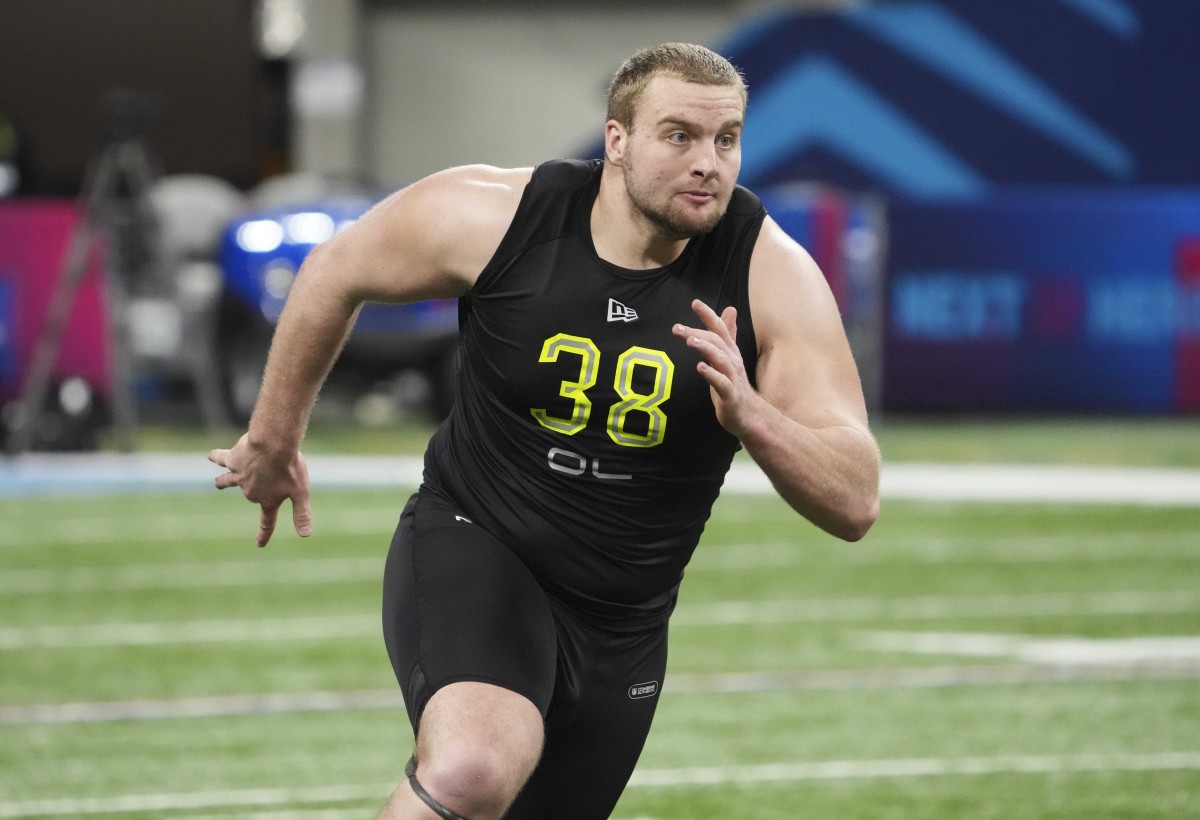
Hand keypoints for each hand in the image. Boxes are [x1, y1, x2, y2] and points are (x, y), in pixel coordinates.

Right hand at [208, 433, 312, 546]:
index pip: (267, 522)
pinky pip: (221, 459)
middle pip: (252, 493)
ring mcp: (239, 476)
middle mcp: (250, 491)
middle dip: (258, 486)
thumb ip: (301, 513)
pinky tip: (210, 455)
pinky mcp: (233, 459)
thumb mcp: (301, 492)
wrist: (274, 445)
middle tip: (274, 470)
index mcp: (268, 500)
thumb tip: (305, 535)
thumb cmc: (289, 468)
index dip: (264, 534)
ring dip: (222, 482)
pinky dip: (215, 457)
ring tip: (217, 483)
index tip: (259, 545)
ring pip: (227, 480)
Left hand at [672, 298, 762, 438]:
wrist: (750, 415)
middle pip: (716, 342)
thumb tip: (730, 309)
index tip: (694, 303)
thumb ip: (728, 334)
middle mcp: (732, 361)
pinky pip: (721, 383)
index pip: (720, 329)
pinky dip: (711, 374)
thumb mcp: (730, 356)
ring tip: (690, 341)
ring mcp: (732, 378)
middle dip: (697, 332)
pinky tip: (700, 367)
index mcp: (730, 352)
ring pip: (720, 359)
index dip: (708, 315)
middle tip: (677, 328)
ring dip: (706, 348)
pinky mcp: (730, 396)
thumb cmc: (735, 385)